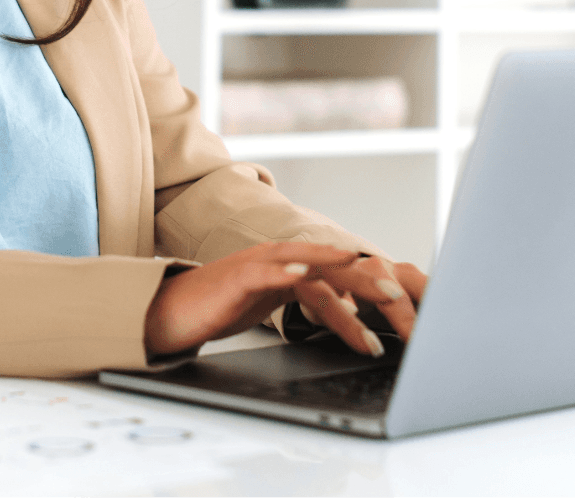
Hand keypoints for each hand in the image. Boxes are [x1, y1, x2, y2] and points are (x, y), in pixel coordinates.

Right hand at [144, 242, 428, 357]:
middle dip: (371, 282)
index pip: (339, 271)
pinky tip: (310, 276)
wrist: (171, 311)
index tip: (403, 300)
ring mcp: (260, 264)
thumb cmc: (219, 308)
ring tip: (374, 302)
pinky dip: (291, 272)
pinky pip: (270, 272)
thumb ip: (305, 301)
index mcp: (291, 267)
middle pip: (335, 265)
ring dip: (345, 288)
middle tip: (402, 298)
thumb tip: (345, 314)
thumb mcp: (272, 305)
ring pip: (312, 271)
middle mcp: (280, 259)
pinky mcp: (239, 277)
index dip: (371, 282)